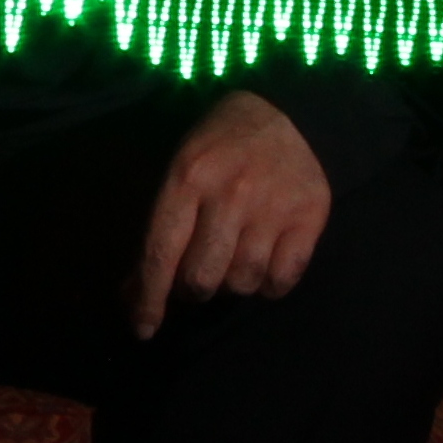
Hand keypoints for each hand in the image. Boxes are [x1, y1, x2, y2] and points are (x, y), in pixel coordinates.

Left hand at [127, 90, 330, 339]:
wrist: (288, 113)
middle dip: (194, 288)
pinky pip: (281, 280)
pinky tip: (265, 261)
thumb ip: (158, 229)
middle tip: (199, 272)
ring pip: (243, 283)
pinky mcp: (309, 218)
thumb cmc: (220, 147)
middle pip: (202, 278)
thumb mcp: (179, 170)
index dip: (149, 298)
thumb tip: (133, 293)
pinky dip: (270, 283)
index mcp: (188, 178)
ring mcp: (273, 207)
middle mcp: (230, 194)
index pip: (160, 252)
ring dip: (233, 283)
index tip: (143, 329)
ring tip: (234, 258)